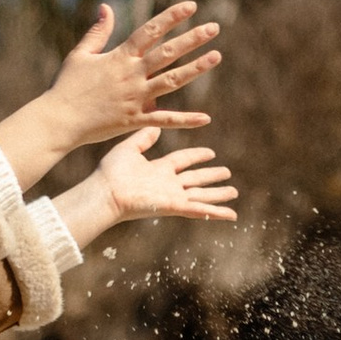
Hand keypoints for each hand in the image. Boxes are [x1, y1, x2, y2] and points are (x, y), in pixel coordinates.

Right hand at [48, 0, 221, 145]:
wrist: (58, 120)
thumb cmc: (66, 86)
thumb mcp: (80, 54)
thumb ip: (97, 32)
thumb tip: (106, 7)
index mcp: (120, 57)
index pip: (150, 31)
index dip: (171, 17)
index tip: (191, 5)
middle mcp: (131, 75)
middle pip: (167, 52)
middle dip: (192, 38)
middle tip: (214, 27)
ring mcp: (135, 97)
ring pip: (171, 81)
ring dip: (195, 69)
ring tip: (216, 56)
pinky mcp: (134, 119)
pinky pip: (164, 120)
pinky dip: (185, 120)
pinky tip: (205, 118)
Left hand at [61, 131, 239, 248]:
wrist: (106, 193)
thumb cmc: (111, 173)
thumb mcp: (129, 149)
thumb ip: (143, 138)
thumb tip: (154, 124)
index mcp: (157, 169)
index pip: (183, 160)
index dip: (197, 156)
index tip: (211, 153)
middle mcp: (167, 183)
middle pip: (195, 179)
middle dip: (211, 176)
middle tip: (227, 172)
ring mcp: (172, 196)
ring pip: (201, 195)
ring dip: (218, 194)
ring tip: (234, 192)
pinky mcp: (174, 207)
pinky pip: (199, 210)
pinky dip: (216, 213)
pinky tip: (232, 215)